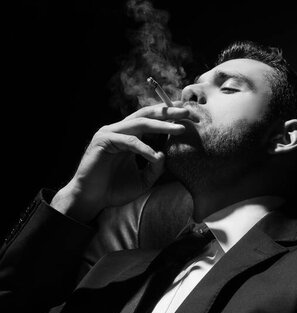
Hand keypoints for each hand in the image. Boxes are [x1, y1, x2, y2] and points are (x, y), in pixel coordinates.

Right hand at [51, 103, 189, 221]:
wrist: (90, 200)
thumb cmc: (114, 190)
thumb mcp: (143, 180)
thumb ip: (155, 167)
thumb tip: (165, 155)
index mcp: (128, 135)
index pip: (151, 119)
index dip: (169, 116)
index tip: (189, 117)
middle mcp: (119, 129)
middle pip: (147, 114)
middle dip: (169, 112)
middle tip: (188, 113)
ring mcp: (110, 132)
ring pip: (140, 123)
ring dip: (162, 125)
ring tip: (180, 129)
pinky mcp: (103, 140)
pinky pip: (129, 141)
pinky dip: (144, 148)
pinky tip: (156, 156)